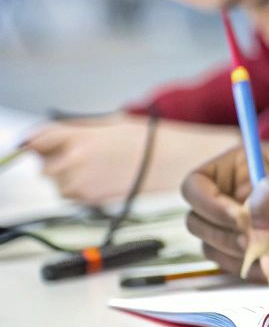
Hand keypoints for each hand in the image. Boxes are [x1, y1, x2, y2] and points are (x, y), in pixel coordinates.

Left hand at [23, 115, 238, 204]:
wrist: (174, 163)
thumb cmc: (146, 141)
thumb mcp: (110, 124)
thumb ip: (74, 130)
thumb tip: (44, 137)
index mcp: (77, 137)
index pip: (36, 140)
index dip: (38, 143)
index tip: (40, 145)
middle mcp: (73, 161)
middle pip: (44, 165)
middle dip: (57, 161)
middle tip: (84, 156)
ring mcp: (80, 184)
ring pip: (57, 184)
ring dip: (69, 178)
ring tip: (100, 168)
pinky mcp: (89, 202)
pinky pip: (74, 196)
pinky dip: (83, 190)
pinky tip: (107, 180)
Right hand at [181, 144, 268, 282]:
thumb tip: (249, 225)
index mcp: (244, 168)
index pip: (196, 186)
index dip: (206, 203)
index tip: (236, 217)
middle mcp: (239, 200)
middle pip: (199, 222)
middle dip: (226, 233)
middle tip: (261, 236)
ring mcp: (251, 232)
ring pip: (215, 250)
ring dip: (243, 255)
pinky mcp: (265, 258)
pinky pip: (241, 272)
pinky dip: (258, 272)